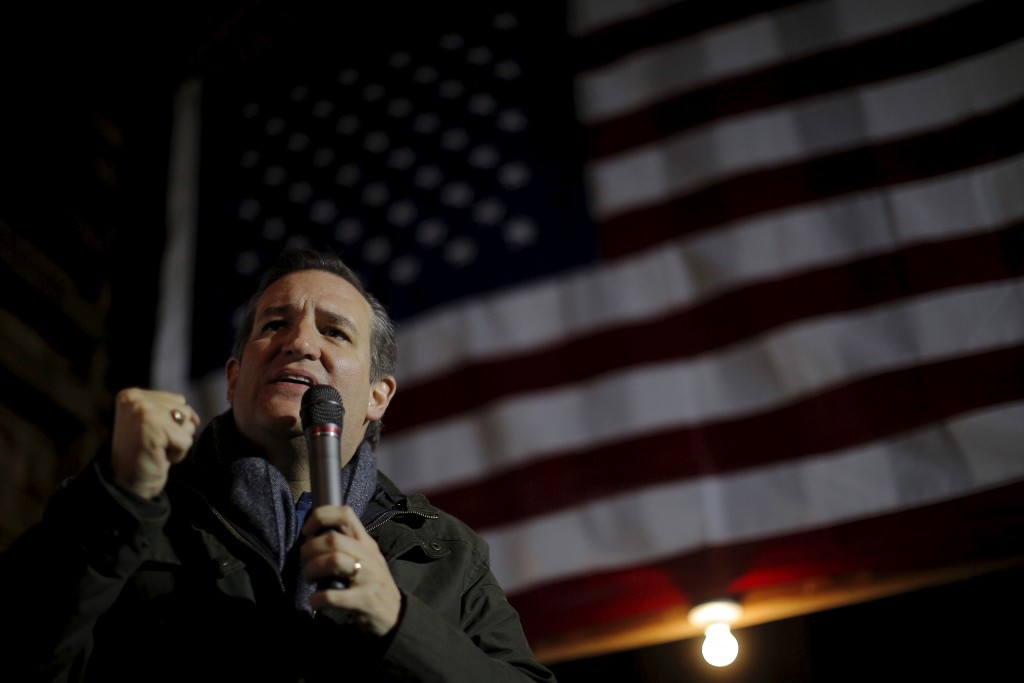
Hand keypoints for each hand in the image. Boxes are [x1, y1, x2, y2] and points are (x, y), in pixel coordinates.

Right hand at [111, 387, 198, 498]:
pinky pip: (186, 440)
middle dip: (176, 432)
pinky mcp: (153, 428)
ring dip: (178, 442)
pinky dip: (178, 454)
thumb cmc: (144, 454)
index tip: (152, 434)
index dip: (173, 423)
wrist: (127, 483)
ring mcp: (143, 411)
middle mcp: (136, 399)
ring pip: (187, 423)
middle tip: (154, 443)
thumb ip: (175, 412)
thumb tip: (195, 418)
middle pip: (184, 410)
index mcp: (133, 395)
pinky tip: (159, 456)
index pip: (178, 400)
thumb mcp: (157, 425)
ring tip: (156, 449)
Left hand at [300, 505, 401, 635]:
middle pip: (333, 539)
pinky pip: (333, 595)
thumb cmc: (373, 583)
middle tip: (305, 561)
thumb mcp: (366, 558)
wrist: (395, 613)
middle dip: (310, 549)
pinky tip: (315, 601)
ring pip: (333, 561)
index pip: (345, 514)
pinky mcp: (364, 599)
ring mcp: (368, 577)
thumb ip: (347, 545)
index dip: (321, 517)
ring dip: (312, 570)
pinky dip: (318, 598)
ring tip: (310, 579)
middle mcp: (368, 555)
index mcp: (366, 542)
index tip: (307, 531)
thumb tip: (314, 538)